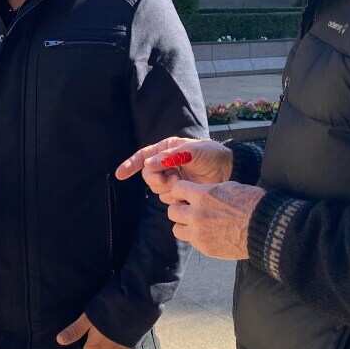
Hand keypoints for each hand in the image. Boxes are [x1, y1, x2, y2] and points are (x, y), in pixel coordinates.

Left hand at [55, 313, 129, 348]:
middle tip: (100, 323)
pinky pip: (122, 344)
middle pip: (98, 348)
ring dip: (110, 339)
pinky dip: (120, 337)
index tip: (89, 326)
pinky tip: (121, 325)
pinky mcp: (132, 344)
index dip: (86, 337)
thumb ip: (75, 330)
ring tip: (110, 323)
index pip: (86, 348)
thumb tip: (59, 341)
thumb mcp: (88, 318)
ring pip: (110, 346)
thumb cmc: (108, 311)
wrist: (135, 306)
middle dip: (98, 339)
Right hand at [115, 137, 232, 194]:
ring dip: (169, 188)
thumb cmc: (212, 155)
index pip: (143, 157)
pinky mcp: (178, 192)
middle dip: (157, 179)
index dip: (130, 165)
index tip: (121, 174)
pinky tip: (187, 190)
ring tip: (184, 182)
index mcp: (167, 149)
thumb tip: (150, 163)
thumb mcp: (193, 151)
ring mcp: (172, 178)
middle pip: (148, 176)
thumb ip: (171, 156)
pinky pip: (168, 198)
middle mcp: (166, 164)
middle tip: (172, 178)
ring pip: (157, 189)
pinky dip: (176, 196)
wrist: (228, 171)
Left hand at [159, 180, 264, 260]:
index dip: (181, 191)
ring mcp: (199, 233)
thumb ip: (208, 191)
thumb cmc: (252, 203)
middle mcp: (196, 214)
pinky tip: (208, 232)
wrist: (265, 227)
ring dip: (184, 224)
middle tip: (190, 208)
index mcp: (202, 195)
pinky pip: (191, 241)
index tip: (185, 193)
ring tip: (196, 223)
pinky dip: (195, 236)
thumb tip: (197, 192)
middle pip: (172, 211)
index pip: (176, 189)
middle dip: (180, 208)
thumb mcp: (229, 187)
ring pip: (177, 229)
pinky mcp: (205, 248)